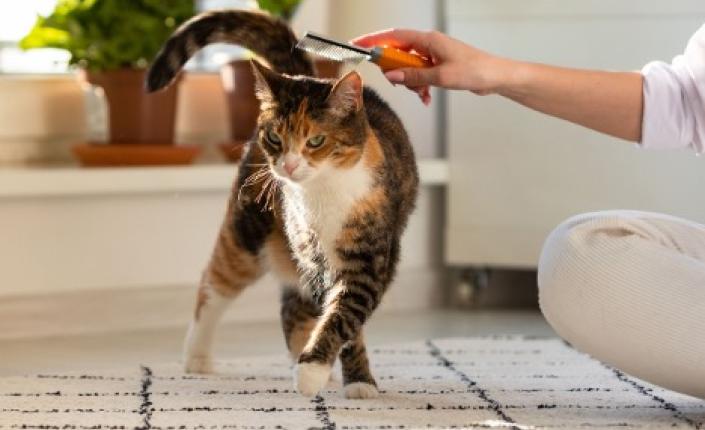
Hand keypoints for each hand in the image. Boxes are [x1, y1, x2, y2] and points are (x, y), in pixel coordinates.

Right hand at [352, 29, 508, 104]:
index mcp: (428, 40)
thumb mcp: (439, 76)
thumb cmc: (474, 71)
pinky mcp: (438, 66)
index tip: (358, 45)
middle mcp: (429, 45)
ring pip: (408, 68)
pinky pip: (420, 75)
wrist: (495, 77)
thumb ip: (413, 76)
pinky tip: (426, 97)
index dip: (374, 40)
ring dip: (410, 83)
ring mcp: (433, 55)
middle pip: (398, 54)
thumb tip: (391, 75)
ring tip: (421, 93)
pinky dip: (419, 86)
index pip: (393, 37)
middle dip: (395, 71)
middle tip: (399, 84)